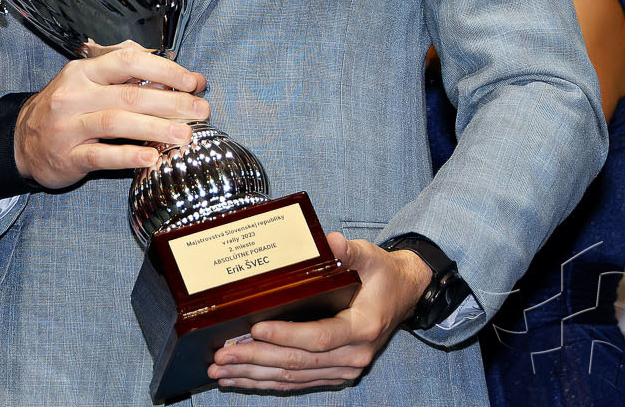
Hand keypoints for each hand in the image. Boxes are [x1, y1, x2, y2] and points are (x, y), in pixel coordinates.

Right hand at [11, 40, 206, 189]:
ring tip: (184, 135)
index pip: (128, 61)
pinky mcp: (67, 156)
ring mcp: (68, 126)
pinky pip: (100, 156)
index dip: (164, 70)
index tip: (192, 82)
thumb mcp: (90, 84)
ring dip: (154, 128)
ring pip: (116, 122)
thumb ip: (131, 78)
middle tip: (201, 111)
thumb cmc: (67, 110)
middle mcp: (74, 94)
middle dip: (170, 102)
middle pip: (128, 94)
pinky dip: (127, 156)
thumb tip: (183, 76)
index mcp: (84, 71)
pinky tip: (151, 157)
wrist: (22, 141)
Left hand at [207, 234, 430, 391]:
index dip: (286, 335)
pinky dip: (269, 381)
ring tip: (222, 372)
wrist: (403, 295)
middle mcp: (354, 355)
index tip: (255, 329)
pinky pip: (299, 382)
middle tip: (221, 357)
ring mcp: (344, 368)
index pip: (319, 337)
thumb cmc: (382, 275)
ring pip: (294, 377)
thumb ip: (350, 251)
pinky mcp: (334, 372)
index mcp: (362, 328)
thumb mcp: (370, 257)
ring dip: (256, 376)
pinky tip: (243, 379)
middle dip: (257, 359)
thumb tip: (331, 242)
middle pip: (299, 362)